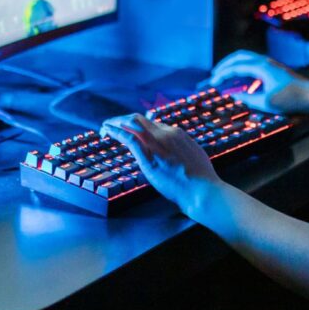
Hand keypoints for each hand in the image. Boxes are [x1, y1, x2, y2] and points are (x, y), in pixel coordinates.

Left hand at [100, 113, 221, 215]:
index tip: (130, 131)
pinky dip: (115, 131)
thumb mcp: (194, 157)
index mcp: (178, 134)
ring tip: (105, 126)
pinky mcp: (148, 156)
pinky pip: (128, 137)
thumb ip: (183, 151)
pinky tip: (107, 132)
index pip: (153, 124)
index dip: (139, 126)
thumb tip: (176, 154)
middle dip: (123, 120)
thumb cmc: (200, 180)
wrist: (202, 190)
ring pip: (132, 123)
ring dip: (116, 123)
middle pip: (140, 119)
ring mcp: (157, 143)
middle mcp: (167, 133)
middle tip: (112, 124)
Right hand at [209, 50, 308, 113]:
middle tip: (215, 75)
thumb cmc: (292, 99)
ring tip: (225, 76)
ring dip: (234, 66)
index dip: (222, 75)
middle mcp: (265, 62)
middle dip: (225, 65)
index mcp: (261, 67)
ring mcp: (270, 65)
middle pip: (239, 57)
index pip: (235, 67)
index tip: (212, 83)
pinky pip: (254, 66)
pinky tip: (242, 82)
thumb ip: (247, 99)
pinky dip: (243, 71)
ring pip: (247, 59)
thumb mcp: (267, 102)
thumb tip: (234, 95)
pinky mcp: (274, 70)